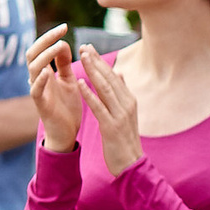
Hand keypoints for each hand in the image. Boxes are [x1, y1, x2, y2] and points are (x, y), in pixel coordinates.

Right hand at [26, 25, 81, 151]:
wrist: (67, 131)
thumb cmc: (67, 105)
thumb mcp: (69, 79)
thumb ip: (64, 63)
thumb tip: (63, 43)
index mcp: (45, 71)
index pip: (41, 48)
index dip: (50, 36)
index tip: (65, 26)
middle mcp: (37, 79)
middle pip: (33, 53)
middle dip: (46, 40)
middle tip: (61, 31)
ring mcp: (37, 91)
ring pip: (32, 68)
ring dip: (45, 56)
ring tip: (59, 46)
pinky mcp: (40, 104)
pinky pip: (35, 90)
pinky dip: (39, 80)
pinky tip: (47, 71)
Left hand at [76, 46, 142, 173]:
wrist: (131, 164)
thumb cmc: (125, 140)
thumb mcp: (126, 114)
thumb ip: (122, 94)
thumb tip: (120, 74)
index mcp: (129, 101)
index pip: (113, 76)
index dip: (101, 61)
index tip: (89, 48)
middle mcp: (127, 105)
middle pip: (110, 78)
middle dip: (96, 61)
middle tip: (84, 45)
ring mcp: (120, 115)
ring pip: (105, 88)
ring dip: (93, 71)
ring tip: (82, 57)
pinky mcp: (111, 126)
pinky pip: (99, 106)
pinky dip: (89, 93)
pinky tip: (79, 82)